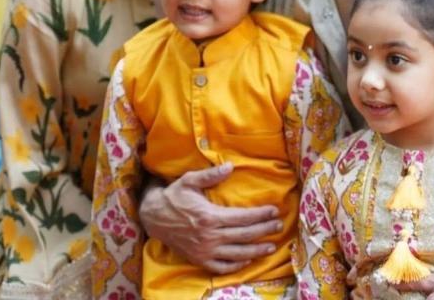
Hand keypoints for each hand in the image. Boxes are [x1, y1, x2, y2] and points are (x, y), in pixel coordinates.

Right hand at [139, 162, 282, 273]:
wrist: (154, 217)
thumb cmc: (175, 196)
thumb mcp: (190, 180)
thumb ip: (211, 175)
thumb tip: (230, 166)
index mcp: (209, 217)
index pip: (242, 217)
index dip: (260, 215)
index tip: (274, 211)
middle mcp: (209, 236)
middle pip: (244, 236)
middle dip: (264, 231)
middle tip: (279, 226)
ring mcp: (204, 251)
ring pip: (236, 254)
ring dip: (256, 251)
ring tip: (271, 247)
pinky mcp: (199, 260)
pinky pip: (221, 267)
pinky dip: (236, 266)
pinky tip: (247, 260)